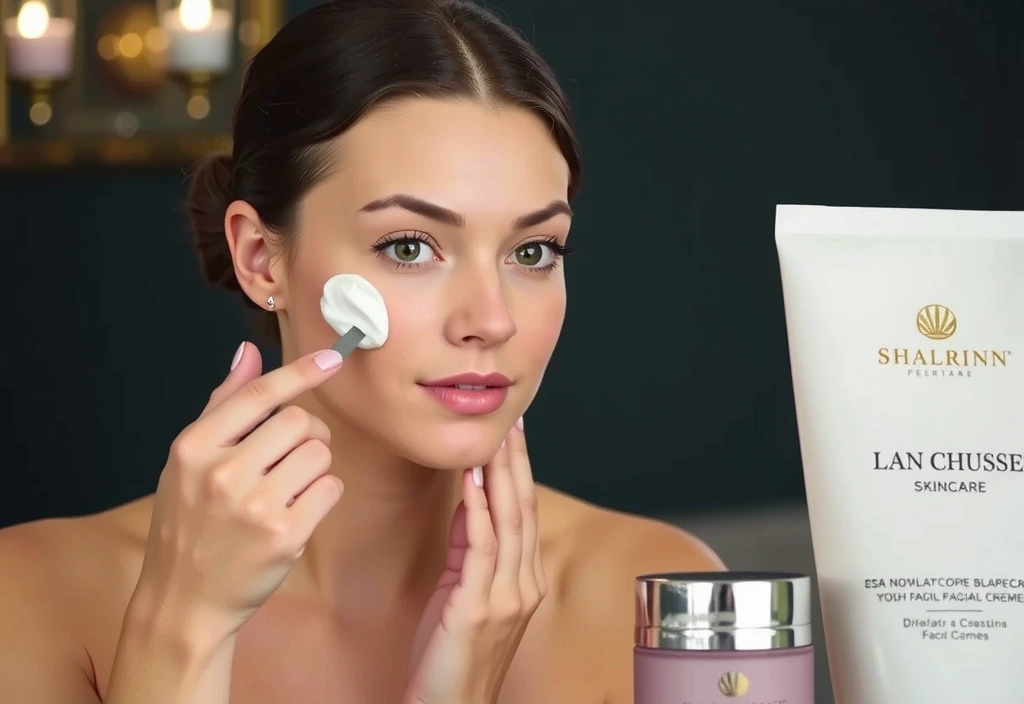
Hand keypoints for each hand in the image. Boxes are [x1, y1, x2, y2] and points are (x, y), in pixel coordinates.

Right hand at [129, 343, 344, 650]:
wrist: (184, 599)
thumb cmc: (189, 523)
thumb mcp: (189, 461)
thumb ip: (222, 405)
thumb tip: (248, 352)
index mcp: (194, 447)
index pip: (258, 395)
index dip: (300, 372)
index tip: (332, 358)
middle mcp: (222, 473)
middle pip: (300, 422)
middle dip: (307, 434)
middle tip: (293, 455)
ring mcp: (254, 507)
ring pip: (320, 455)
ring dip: (315, 467)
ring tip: (288, 488)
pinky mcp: (284, 535)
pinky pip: (330, 489)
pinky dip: (322, 495)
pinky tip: (296, 511)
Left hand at [405, 420, 545, 703]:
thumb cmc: (451, 658)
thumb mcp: (461, 592)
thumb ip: (468, 547)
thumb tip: (467, 499)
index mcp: (524, 581)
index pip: (524, 512)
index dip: (520, 470)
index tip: (513, 434)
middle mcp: (525, 585)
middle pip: (523, 509)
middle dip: (517, 462)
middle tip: (512, 421)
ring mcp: (508, 598)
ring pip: (509, 522)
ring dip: (501, 476)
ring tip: (495, 439)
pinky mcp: (480, 608)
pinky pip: (484, 549)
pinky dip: (479, 511)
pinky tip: (474, 482)